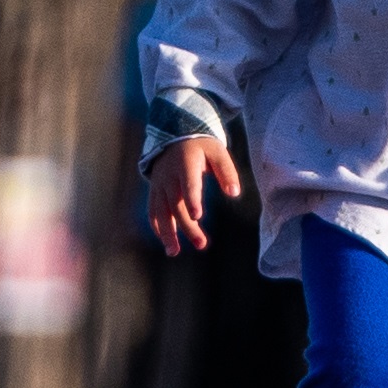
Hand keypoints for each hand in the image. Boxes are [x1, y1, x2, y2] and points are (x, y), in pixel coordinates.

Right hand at [143, 131, 236, 255]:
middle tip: (201, 244)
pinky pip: (153, 212)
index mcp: (185, 163)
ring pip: (160, 211)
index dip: (191, 199)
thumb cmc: (201, 147)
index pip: (188, 183)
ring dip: (166, 233)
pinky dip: (158, 227)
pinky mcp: (154, 191)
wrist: (174, 136)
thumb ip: (227, 171)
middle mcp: (169, 176)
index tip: (197, 217)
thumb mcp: (217, 152)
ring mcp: (159, 184)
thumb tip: (234, 193)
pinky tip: (167, 242)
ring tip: (174, 252)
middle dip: (187, 226)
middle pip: (176, 204)